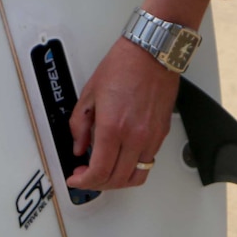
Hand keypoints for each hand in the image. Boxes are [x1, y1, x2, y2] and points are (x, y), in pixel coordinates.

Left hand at [67, 38, 178, 189]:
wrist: (153, 53)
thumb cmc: (124, 66)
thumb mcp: (89, 95)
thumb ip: (80, 126)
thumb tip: (79, 147)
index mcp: (113, 128)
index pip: (99, 171)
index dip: (84, 182)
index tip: (76, 179)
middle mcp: (135, 137)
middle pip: (116, 179)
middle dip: (97, 184)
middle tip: (86, 176)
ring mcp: (151, 137)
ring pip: (135, 177)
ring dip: (117, 181)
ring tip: (104, 173)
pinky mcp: (161, 134)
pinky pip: (147, 163)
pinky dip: (132, 169)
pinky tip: (121, 161)